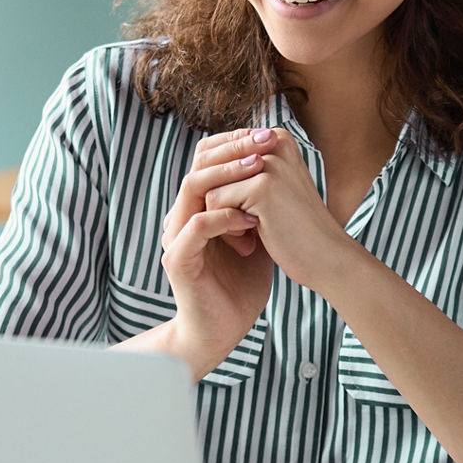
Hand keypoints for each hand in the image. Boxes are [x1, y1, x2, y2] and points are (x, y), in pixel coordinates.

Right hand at [158, 128, 279, 378]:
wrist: (222, 329)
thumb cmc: (240, 284)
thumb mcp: (256, 233)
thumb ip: (260, 202)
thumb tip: (285, 168)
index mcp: (197, 205)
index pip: (208, 158)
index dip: (236, 142)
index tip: (269, 134)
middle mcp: (181, 215)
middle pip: (198, 164)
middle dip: (234, 148)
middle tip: (265, 141)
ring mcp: (176, 236)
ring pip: (192, 188)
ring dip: (227, 175)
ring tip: (258, 170)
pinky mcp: (178, 259)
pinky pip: (197, 226)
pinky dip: (225, 218)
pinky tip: (252, 220)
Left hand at [204, 129, 350, 290]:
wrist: (326, 258)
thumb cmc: (296, 228)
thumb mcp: (270, 188)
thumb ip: (242, 168)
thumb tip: (200, 154)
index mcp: (277, 137)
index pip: (221, 155)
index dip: (224, 188)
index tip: (248, 212)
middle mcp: (274, 142)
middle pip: (213, 170)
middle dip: (221, 202)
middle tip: (242, 228)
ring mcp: (269, 163)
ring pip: (210, 186)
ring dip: (221, 217)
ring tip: (248, 234)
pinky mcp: (262, 186)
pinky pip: (214, 202)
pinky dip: (226, 228)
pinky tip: (250, 242)